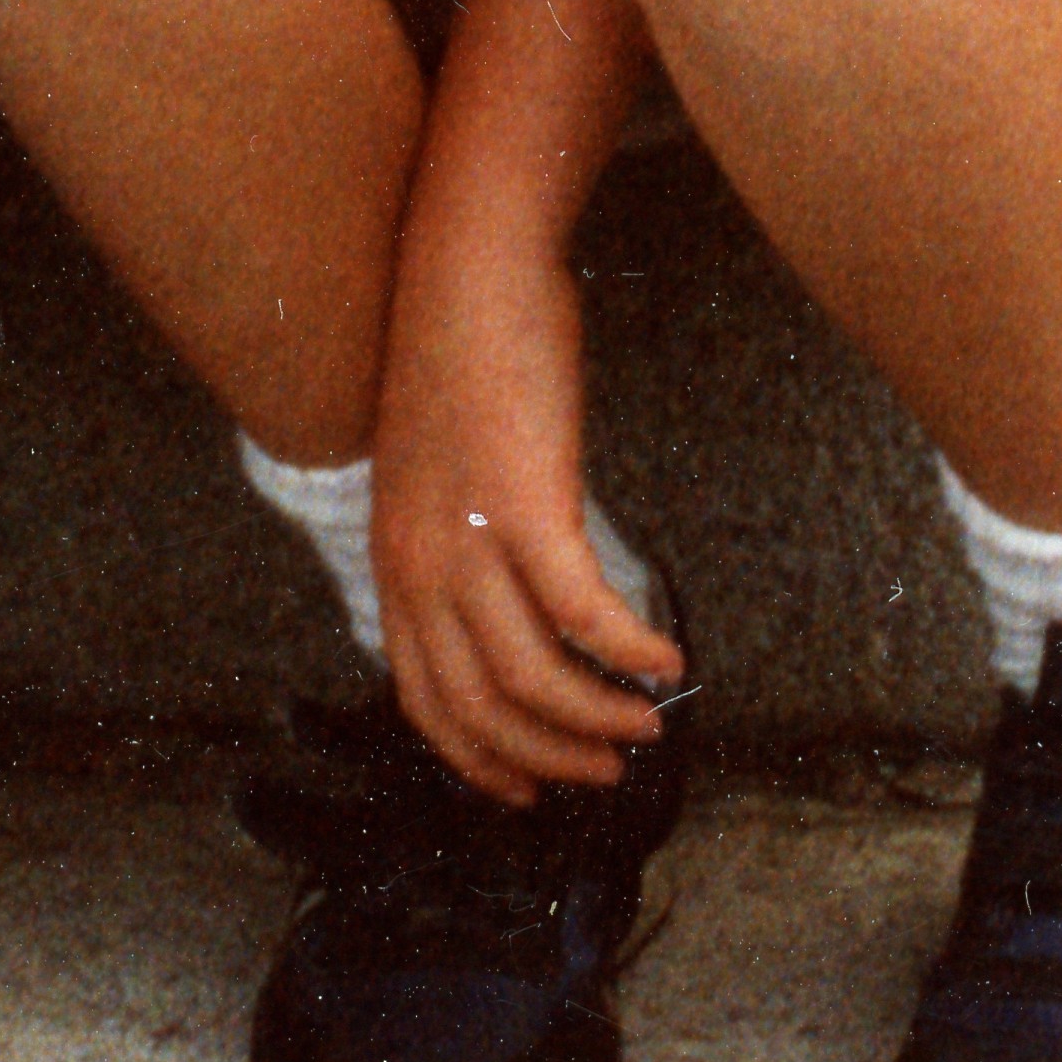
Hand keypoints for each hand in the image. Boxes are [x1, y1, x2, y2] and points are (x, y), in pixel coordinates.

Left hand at [366, 211, 682, 798]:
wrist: (464, 270)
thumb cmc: (464, 359)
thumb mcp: (438, 472)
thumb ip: (461, 542)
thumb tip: (515, 603)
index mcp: (394, 561)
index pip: (424, 700)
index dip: (480, 761)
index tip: (529, 790)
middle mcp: (418, 564)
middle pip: (481, 709)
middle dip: (549, 757)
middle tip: (609, 769)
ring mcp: (468, 538)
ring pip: (532, 679)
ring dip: (597, 719)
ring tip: (648, 726)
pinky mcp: (526, 505)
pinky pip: (583, 615)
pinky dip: (629, 652)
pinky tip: (668, 659)